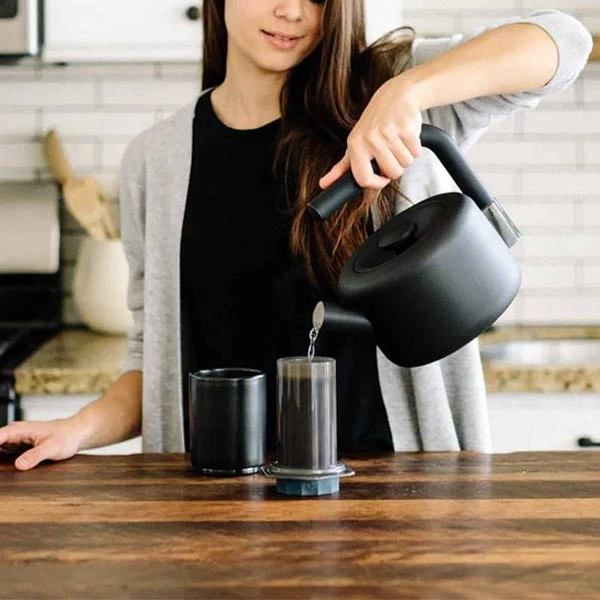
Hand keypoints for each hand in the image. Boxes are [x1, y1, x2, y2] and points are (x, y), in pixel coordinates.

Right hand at [0, 417, 85, 470]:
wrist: (76, 433)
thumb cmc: (67, 437)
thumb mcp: (52, 448)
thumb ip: (35, 456)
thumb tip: (18, 465)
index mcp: (19, 430)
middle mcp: (14, 433)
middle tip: (0, 472)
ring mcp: (15, 439)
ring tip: (2, 472)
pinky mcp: (18, 446)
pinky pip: (3, 453)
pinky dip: (0, 460)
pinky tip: (3, 470)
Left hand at [319, 76, 423, 190]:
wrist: (395, 96)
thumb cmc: (375, 123)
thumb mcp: (354, 144)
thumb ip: (341, 168)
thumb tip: (324, 184)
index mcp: (355, 145)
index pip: (364, 179)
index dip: (376, 183)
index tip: (381, 177)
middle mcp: (370, 139)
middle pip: (392, 174)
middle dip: (395, 166)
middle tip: (390, 151)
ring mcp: (389, 133)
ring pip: (405, 164)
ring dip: (405, 156)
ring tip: (398, 142)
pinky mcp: (406, 128)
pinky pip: (416, 153)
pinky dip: (415, 147)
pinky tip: (406, 136)